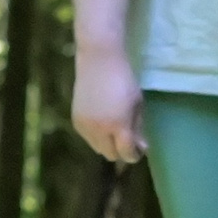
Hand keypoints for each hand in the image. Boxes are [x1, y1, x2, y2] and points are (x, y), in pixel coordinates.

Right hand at [72, 43, 145, 163]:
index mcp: (119, 126)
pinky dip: (96, 136)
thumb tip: (141, 148)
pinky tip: (102, 122)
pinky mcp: (75, 121)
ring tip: (114, 129)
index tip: (139, 149)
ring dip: (108, 144)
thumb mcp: (137, 104)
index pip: (126, 154)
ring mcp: (85, 126)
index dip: (135, 154)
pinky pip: (87, 138)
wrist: (98, 61)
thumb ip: (138, 128)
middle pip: (111, 155)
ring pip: (98, 149)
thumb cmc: (124, 80)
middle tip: (127, 139)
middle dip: (121, 151)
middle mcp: (100, 130)